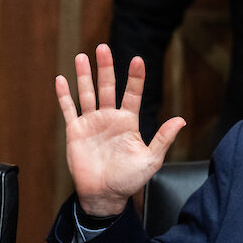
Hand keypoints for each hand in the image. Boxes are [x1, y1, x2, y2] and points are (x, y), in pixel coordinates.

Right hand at [55, 43, 185, 215]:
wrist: (105, 195)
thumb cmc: (130, 179)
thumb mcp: (151, 159)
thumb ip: (164, 138)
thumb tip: (182, 120)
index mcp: (128, 122)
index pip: (132, 94)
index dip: (135, 77)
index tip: (138, 60)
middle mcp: (109, 118)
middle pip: (107, 87)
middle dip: (105, 68)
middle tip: (103, 47)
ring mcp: (91, 123)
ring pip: (86, 94)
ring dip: (84, 75)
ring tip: (82, 56)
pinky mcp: (75, 132)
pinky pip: (68, 110)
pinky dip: (64, 95)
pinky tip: (61, 79)